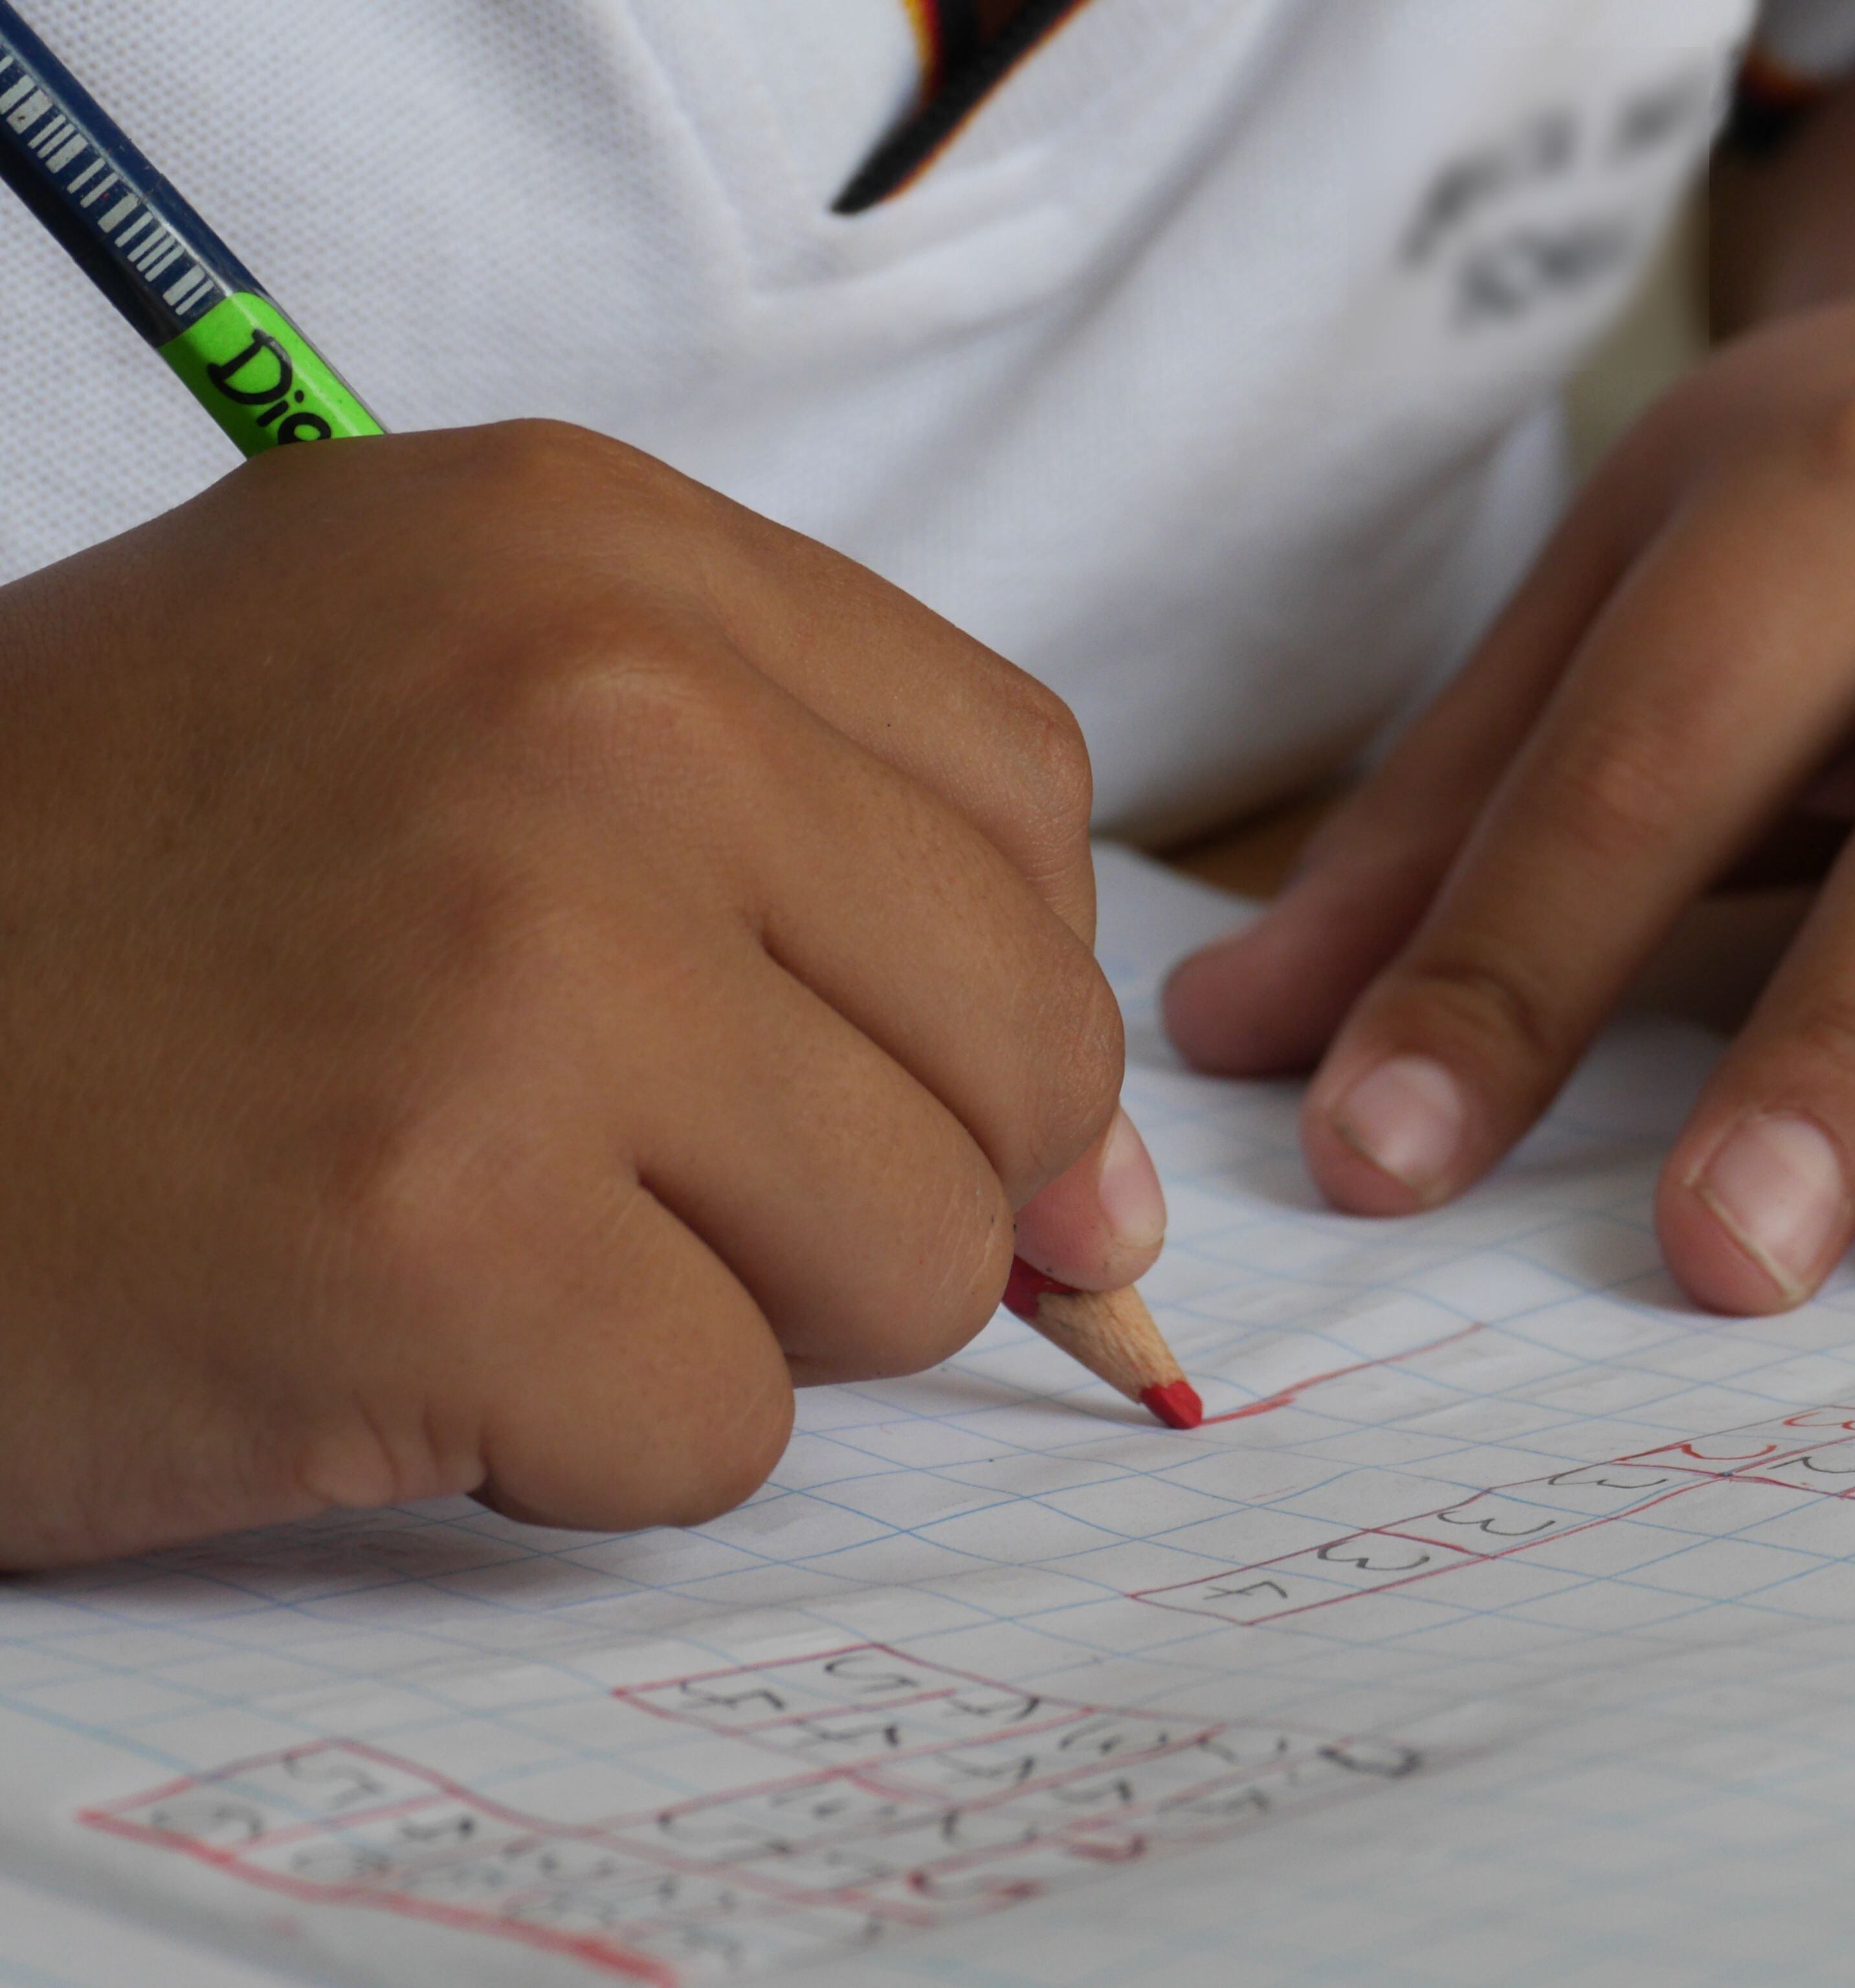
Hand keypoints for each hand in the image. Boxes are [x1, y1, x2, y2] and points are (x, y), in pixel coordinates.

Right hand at [0, 423, 1150, 1567]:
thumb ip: (821, 908)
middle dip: (876, 1174)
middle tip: (624, 1171)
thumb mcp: (461, 755)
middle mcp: (590, 711)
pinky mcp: (439, 1234)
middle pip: (1021, 1046)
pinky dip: (580, 1440)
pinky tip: (390, 1334)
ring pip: (918, 1258)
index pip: (1023, 805)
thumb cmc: (123, 918)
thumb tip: (1114, 1197)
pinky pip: (727, 1429)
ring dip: (733, 1310)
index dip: (974, 985)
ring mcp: (523, 967)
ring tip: (492, 1232)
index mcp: (593, 551)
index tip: (863, 1068)